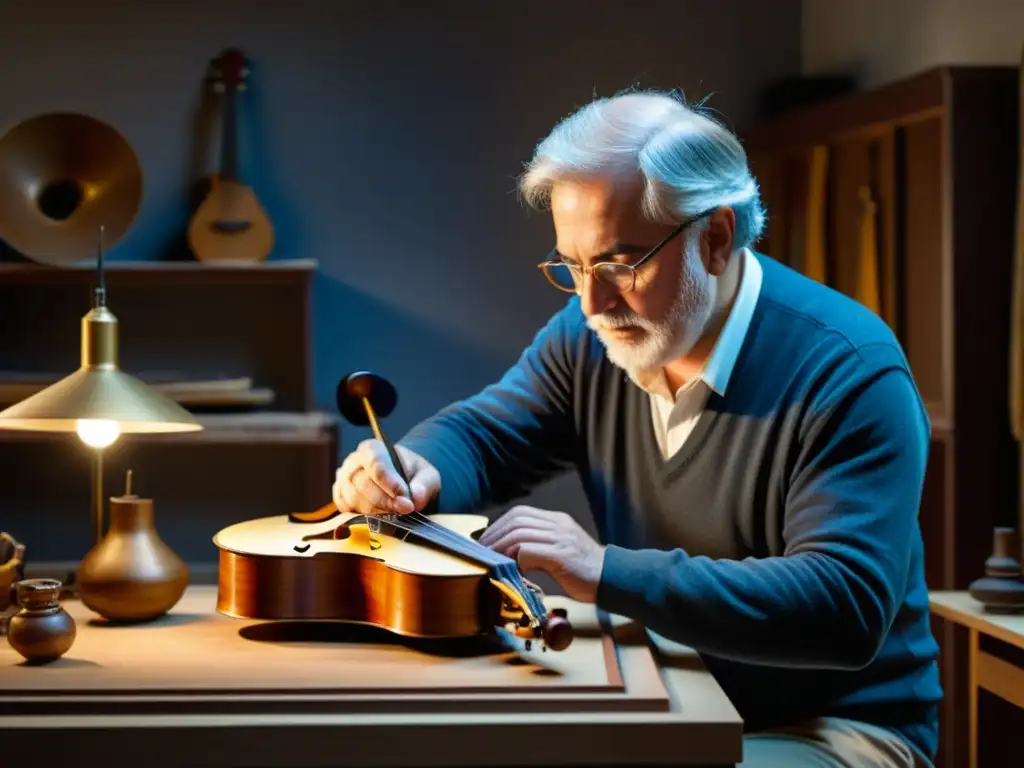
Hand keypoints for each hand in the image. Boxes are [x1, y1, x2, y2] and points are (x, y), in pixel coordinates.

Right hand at [333, 440, 439, 516]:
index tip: (405, 499)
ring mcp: (343, 480)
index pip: (376, 464)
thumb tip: (415, 497)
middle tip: (404, 510)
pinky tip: (380, 516)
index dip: (390, 483)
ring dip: (377, 511)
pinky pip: (347, 511)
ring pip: (354, 499)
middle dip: (386, 501)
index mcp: (372, 449)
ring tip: (395, 514)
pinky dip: (364, 517)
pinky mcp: (340, 498)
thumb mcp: (427, 475)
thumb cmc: (412, 475)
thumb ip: (424, 484)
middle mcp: (353, 462)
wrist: (400, 481)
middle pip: (363, 484)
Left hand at [478, 505, 604, 602]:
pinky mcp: (562, 555)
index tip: (486, 540)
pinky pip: (529, 551)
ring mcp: (561, 538)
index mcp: (557, 520)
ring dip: (500, 548)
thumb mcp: (562, 550)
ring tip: (491, 561)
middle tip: (481, 551)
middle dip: (494, 535)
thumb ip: (540, 545)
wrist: (615, 579)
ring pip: (519, 534)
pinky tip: (513, 569)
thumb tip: (511, 554)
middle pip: (516, 521)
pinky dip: (515, 559)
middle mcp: (558, 524)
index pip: (520, 513)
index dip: (499, 525)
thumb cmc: (586, 571)